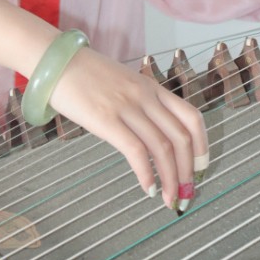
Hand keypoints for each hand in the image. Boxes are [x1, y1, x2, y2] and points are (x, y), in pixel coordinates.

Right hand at [50, 46, 207, 209]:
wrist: (57, 60)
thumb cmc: (85, 73)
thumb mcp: (123, 81)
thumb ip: (140, 102)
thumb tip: (152, 132)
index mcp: (151, 87)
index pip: (191, 117)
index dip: (201, 147)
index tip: (200, 170)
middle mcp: (145, 95)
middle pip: (181, 138)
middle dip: (188, 172)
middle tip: (185, 194)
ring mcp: (126, 106)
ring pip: (162, 147)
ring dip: (170, 179)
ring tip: (167, 198)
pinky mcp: (106, 118)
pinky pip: (135, 151)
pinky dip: (146, 174)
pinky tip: (147, 188)